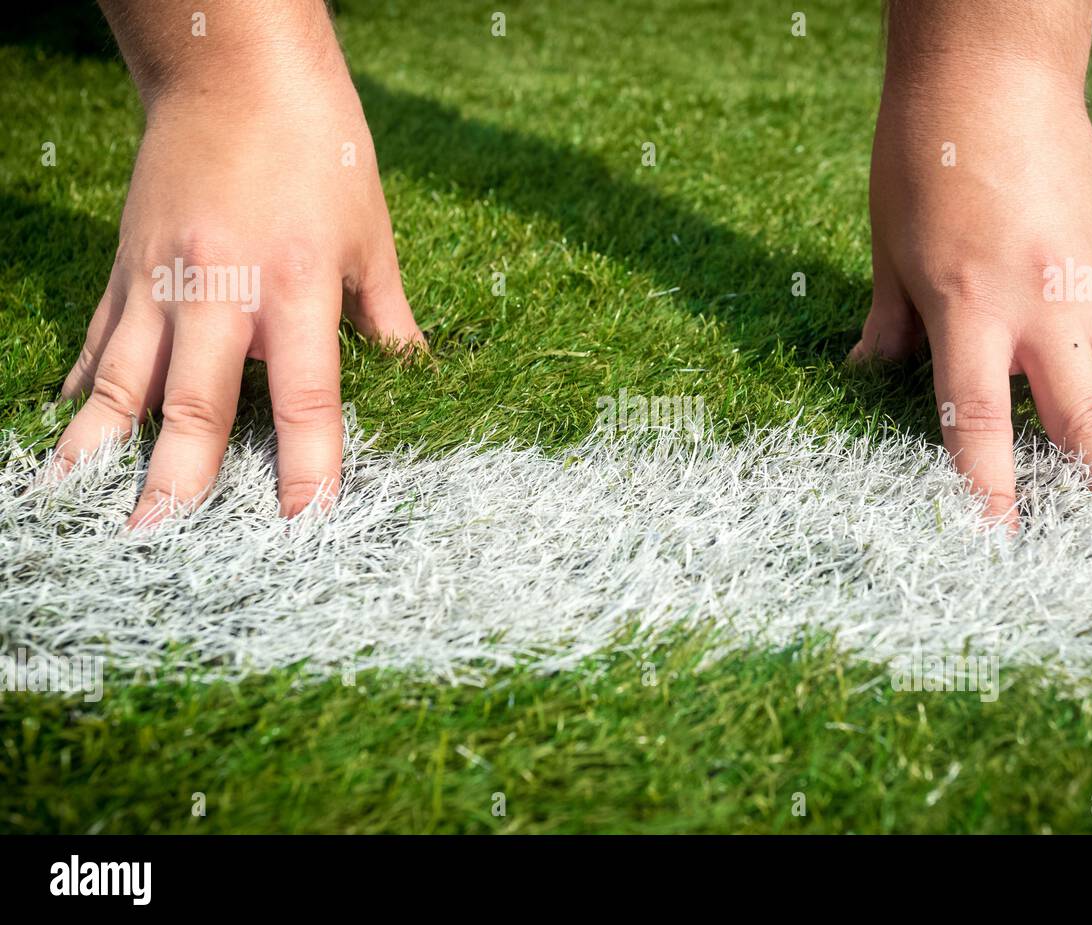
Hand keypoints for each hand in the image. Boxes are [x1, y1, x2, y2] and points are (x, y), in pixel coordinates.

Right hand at [55, 13, 421, 525]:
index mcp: (299, 284)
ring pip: (126, 377)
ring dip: (103, 446)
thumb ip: (388, 314)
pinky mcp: (127, 263)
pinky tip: (68, 430)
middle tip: (158, 542)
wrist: (235, 66)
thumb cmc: (321, 147)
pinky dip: (84, 386)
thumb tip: (416, 374)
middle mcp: (224, 288)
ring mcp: (163, 278)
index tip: (303, 525)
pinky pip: (100, 336)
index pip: (307, 395)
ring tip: (78, 505)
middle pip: (198, 400)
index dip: (309, 465)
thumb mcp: (372, 231)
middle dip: (179, 478)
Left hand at [851, 43, 1091, 531]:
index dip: (986, 491)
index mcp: (969, 309)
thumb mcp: (888, 248)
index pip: (977, 424)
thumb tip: (869, 373)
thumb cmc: (924, 155)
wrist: (994, 73)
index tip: (997, 545)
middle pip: (1080, 422)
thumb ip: (888, 323)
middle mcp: (1039, 311)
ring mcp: (1090, 291)